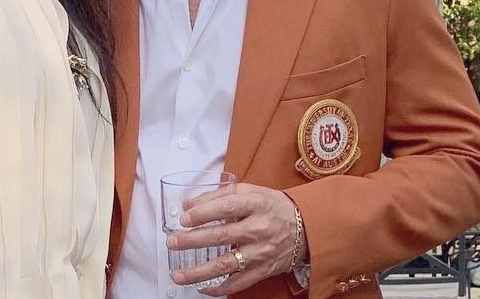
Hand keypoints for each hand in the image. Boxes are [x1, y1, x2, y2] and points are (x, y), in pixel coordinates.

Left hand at [165, 182, 305, 296]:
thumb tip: (189, 204)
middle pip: (221, 236)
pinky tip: (202, 288)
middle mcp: (259, 229)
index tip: (185, 218)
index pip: (226, 207)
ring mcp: (261, 252)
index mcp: (256, 204)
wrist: (306, 227)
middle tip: (173, 242)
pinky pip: (238, 283)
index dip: (203, 213)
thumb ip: (219, 194)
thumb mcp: (250, 191)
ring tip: (178, 274)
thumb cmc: (273, 206)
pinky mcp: (263, 270)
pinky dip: (219, 288)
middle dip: (192, 241)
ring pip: (225, 264)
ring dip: (199, 272)